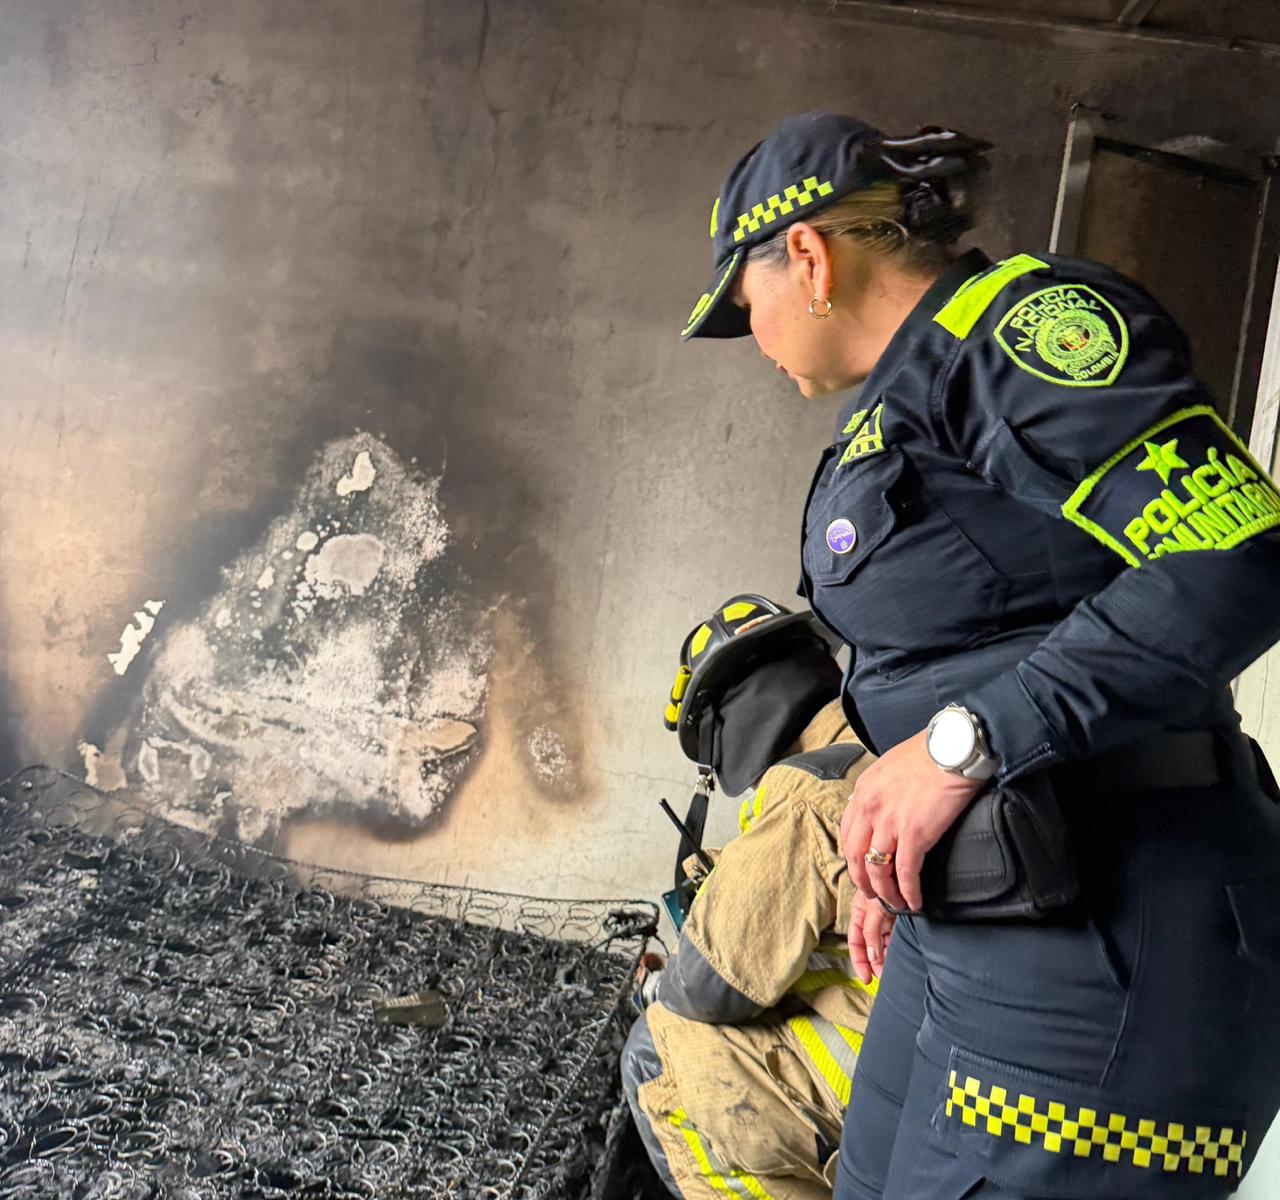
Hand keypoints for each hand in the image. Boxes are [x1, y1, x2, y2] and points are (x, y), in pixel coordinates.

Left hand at [839, 729, 982, 911]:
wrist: (954, 747)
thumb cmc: (930, 752)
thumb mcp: (890, 766)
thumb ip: (881, 789)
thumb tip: (883, 804)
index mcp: (864, 791)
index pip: (847, 833)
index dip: (853, 857)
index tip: (862, 869)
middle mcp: (870, 808)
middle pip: (855, 857)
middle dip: (862, 882)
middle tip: (873, 895)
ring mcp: (890, 823)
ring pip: (877, 870)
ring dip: (885, 893)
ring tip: (895, 904)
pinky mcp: (915, 834)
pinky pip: (906, 873)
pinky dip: (908, 892)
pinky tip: (914, 901)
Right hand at [847, 889, 894, 983]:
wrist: (906, 867)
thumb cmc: (884, 881)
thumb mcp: (873, 907)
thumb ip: (870, 931)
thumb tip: (872, 957)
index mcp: (860, 911)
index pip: (856, 942)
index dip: (859, 960)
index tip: (867, 979)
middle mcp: (871, 916)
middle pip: (870, 945)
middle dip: (875, 963)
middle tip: (884, 978)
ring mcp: (886, 917)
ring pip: (883, 943)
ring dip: (887, 957)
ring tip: (894, 971)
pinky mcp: (900, 917)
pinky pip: (896, 936)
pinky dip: (897, 947)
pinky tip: (902, 957)